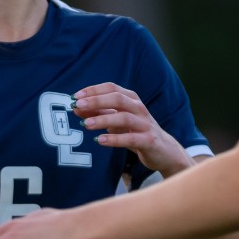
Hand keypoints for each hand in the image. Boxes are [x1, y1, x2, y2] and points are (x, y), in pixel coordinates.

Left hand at [72, 82, 189, 177]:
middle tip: (78, 106)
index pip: (111, 88)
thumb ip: (98, 113)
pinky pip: (131, 138)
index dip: (93, 90)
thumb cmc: (136, 132)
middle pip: (117, 99)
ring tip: (86, 124)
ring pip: (124, 117)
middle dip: (96, 101)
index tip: (75, 96)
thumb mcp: (116, 121)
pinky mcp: (149, 140)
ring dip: (103, 120)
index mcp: (131, 99)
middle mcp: (139, 108)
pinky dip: (115, 139)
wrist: (163, 151)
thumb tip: (76, 108)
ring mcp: (145, 124)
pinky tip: (100, 140)